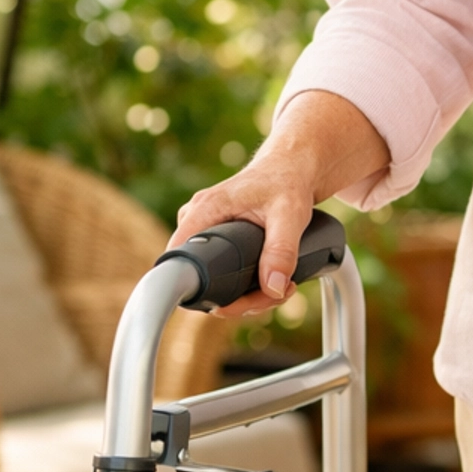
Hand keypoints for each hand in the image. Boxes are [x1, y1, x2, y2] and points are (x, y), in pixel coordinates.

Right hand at [166, 90, 389, 319]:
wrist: (292, 167)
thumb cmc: (287, 180)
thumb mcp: (290, 213)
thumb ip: (282, 250)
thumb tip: (272, 288)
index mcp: (204, 211)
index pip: (179, 259)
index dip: (198, 289)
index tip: (230, 304)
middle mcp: (198, 222)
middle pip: (201, 280)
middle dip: (240, 299)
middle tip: (276, 293)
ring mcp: (207, 232)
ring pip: (215, 282)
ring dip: (249, 297)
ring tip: (283, 286)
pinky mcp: (218, 240)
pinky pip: (223, 274)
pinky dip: (249, 287)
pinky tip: (273, 282)